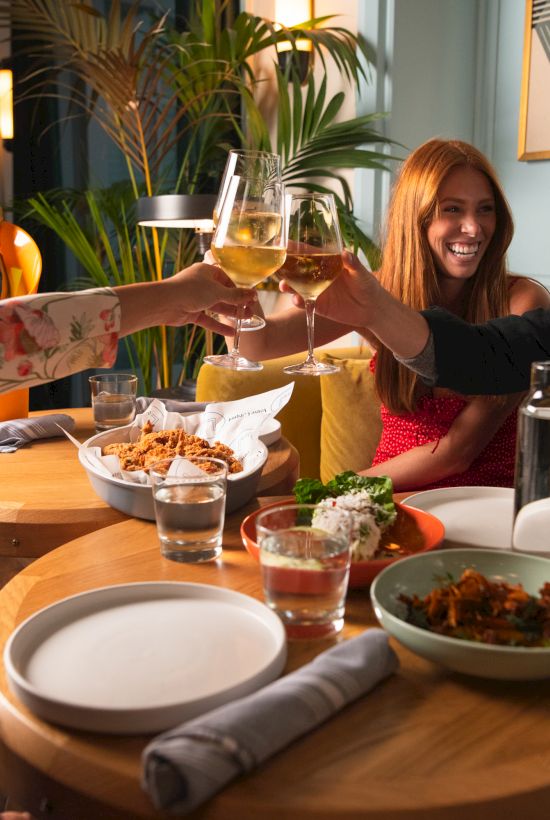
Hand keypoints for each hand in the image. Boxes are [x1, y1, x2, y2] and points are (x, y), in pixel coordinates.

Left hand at [117, 263, 255, 337]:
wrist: (165, 302)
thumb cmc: (191, 290)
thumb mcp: (218, 292)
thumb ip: (236, 296)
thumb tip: (253, 294)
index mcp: (207, 272)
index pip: (227, 279)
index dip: (239, 290)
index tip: (250, 299)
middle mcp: (201, 284)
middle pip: (223, 294)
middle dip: (237, 304)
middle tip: (251, 312)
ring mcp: (195, 299)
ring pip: (216, 307)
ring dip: (230, 314)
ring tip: (246, 321)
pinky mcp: (191, 312)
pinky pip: (208, 319)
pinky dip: (218, 325)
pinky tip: (231, 332)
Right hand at [280, 251, 379, 327]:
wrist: (372, 309)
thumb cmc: (367, 285)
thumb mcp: (361, 273)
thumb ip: (353, 263)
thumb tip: (345, 253)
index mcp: (327, 263)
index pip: (308, 253)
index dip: (295, 248)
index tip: (283, 243)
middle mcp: (318, 276)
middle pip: (297, 269)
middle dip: (285, 268)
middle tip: (277, 267)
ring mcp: (317, 291)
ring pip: (297, 287)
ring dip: (288, 285)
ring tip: (283, 286)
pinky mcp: (318, 305)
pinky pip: (305, 303)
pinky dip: (299, 301)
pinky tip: (296, 299)